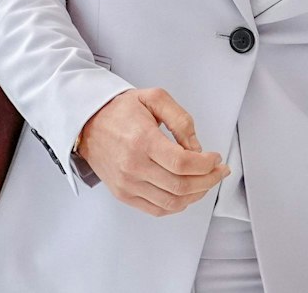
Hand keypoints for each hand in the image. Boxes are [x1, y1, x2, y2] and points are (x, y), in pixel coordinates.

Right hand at [75, 87, 230, 216]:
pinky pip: (157, 209)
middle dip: (208, 180)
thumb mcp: (153, 98)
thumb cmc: (119, 111)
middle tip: (219, 171)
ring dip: (196, 195)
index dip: (206, 164)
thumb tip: (196, 147)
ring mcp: (127, 184)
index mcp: (142, 141)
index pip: (183, 163)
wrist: (88, 125)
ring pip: (172, 202)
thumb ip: (180, 119)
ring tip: (206, 182)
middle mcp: (133, 166)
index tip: (216, 158)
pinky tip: (187, 193)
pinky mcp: (124, 195)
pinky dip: (178, 205)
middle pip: (181, 185)